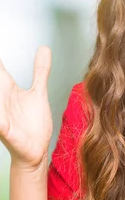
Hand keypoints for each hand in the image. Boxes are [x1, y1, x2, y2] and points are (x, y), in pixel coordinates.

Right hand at [0, 47, 52, 170]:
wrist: (36, 151)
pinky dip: (0, 119)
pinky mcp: (5, 131)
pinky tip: (2, 119)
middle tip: (1, 74)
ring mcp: (1, 115)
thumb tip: (44, 48)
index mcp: (7, 89)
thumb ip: (40, 71)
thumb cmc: (33, 124)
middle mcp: (0, 100)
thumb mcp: (39, 92)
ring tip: (1, 85)